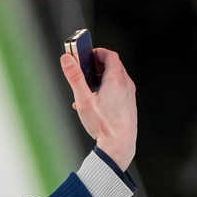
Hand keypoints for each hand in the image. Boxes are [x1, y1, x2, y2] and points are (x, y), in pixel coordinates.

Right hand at [60, 48, 136, 169]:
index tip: (87, 55)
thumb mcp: (83, 99)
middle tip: (84, 70)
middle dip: (98, 65)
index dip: (98, 53)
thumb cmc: (103, 123)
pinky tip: (95, 102)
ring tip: (87, 88)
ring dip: (101, 78)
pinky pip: (118, 90)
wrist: (119, 144)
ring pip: (116, 78)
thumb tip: (67, 59)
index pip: (110, 56)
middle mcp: (126, 84)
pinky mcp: (129, 104)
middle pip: (114, 66)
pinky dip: (107, 89)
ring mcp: (129, 94)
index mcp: (115, 79)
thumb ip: (74, 77)